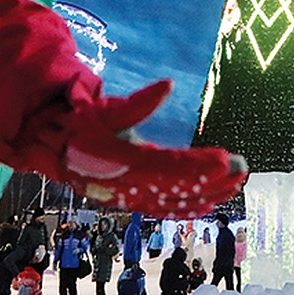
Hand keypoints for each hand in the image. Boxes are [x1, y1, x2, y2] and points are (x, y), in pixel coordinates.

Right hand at [63, 80, 248, 217]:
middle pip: (179, 189)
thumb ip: (137, 103)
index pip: (169, 167)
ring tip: (236, 185)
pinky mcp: (132, 200)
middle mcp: (130, 186)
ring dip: (209, 195)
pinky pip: (165, 209)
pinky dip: (189, 208)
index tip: (225, 158)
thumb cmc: (80, 124)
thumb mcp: (103, 108)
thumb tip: (167, 85)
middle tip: (242, 169)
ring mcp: (132, 197)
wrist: (51, 148)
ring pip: (176, 203)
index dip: (198, 166)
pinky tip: (210, 203)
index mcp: (124, 162)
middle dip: (213, 181)